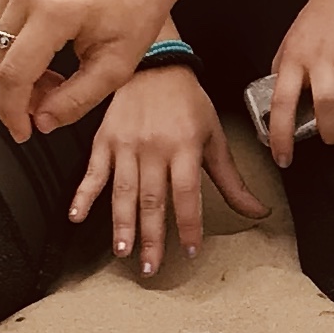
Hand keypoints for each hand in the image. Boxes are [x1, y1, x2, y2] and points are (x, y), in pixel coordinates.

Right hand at [0, 0, 201, 138]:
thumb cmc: (141, 1)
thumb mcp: (118, 62)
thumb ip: (77, 99)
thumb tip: (42, 122)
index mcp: (54, 11)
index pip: (13, 74)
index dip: (12, 111)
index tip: (22, 133)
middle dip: (16, 91)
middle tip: (49, 101)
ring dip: (10, 65)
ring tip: (49, 76)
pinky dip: (3, 38)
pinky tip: (33, 50)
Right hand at [67, 63, 262, 277]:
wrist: (154, 64)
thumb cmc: (187, 101)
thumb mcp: (215, 137)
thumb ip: (232, 180)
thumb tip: (257, 211)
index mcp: (185, 147)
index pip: (187, 193)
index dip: (189, 224)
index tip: (190, 250)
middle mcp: (154, 148)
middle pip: (152, 199)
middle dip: (151, 237)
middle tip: (150, 268)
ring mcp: (126, 145)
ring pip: (123, 191)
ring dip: (121, 224)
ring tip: (123, 250)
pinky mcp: (104, 140)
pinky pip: (93, 171)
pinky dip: (83, 194)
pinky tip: (76, 215)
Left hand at [262, 0, 333, 170]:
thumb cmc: (320, 16)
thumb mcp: (291, 41)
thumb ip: (284, 70)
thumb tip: (277, 102)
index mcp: (295, 59)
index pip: (282, 102)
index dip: (281, 135)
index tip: (283, 159)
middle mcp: (321, 58)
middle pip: (325, 106)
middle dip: (331, 132)